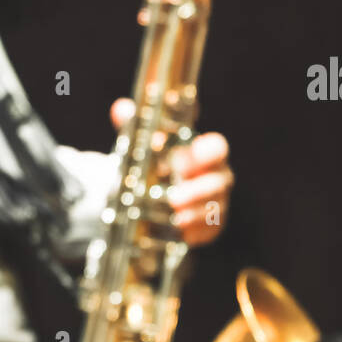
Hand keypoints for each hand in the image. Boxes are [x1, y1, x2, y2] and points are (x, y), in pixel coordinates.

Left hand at [110, 98, 232, 245]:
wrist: (155, 194)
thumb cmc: (157, 163)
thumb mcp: (142, 144)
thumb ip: (133, 125)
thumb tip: (121, 109)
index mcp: (202, 153)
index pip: (216, 147)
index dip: (207, 151)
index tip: (192, 152)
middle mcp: (215, 176)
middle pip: (219, 180)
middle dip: (199, 189)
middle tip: (175, 196)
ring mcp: (215, 202)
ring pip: (215, 208)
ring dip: (195, 212)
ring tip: (176, 216)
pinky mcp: (210, 225)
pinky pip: (209, 230)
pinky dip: (195, 231)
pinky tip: (181, 233)